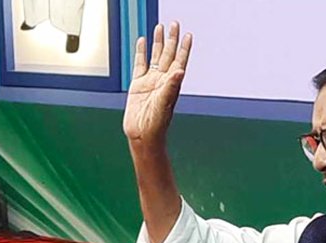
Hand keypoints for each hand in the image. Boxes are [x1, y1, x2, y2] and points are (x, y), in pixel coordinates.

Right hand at [123, 22, 192, 145]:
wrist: (142, 134)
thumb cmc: (156, 124)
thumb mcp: (164, 104)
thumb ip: (171, 87)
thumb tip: (180, 71)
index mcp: (171, 84)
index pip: (180, 61)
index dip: (184, 48)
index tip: (188, 35)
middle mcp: (163, 80)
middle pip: (168, 54)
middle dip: (172, 39)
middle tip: (174, 24)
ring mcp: (150, 81)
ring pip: (155, 56)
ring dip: (158, 42)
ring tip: (159, 28)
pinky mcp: (138, 84)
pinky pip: (140, 64)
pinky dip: (141, 52)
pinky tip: (142, 42)